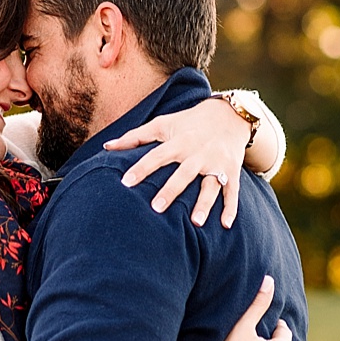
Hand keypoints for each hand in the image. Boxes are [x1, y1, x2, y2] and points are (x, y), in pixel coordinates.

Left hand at [104, 97, 251, 226]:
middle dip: (172, 190)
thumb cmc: (188, 122)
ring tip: (195, 223)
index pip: (157, 156)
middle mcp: (198, 153)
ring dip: (204, 204)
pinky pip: (232, 192)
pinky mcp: (232, 171)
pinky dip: (231, 208)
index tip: (126, 183)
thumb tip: (107, 146)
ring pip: (211, 186)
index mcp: (180, 141)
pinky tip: (225, 225)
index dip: (142, 168)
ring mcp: (217, 163)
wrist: (229, 116)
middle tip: (157, 208)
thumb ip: (135, 136)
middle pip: (184, 173)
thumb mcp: (163, 124)